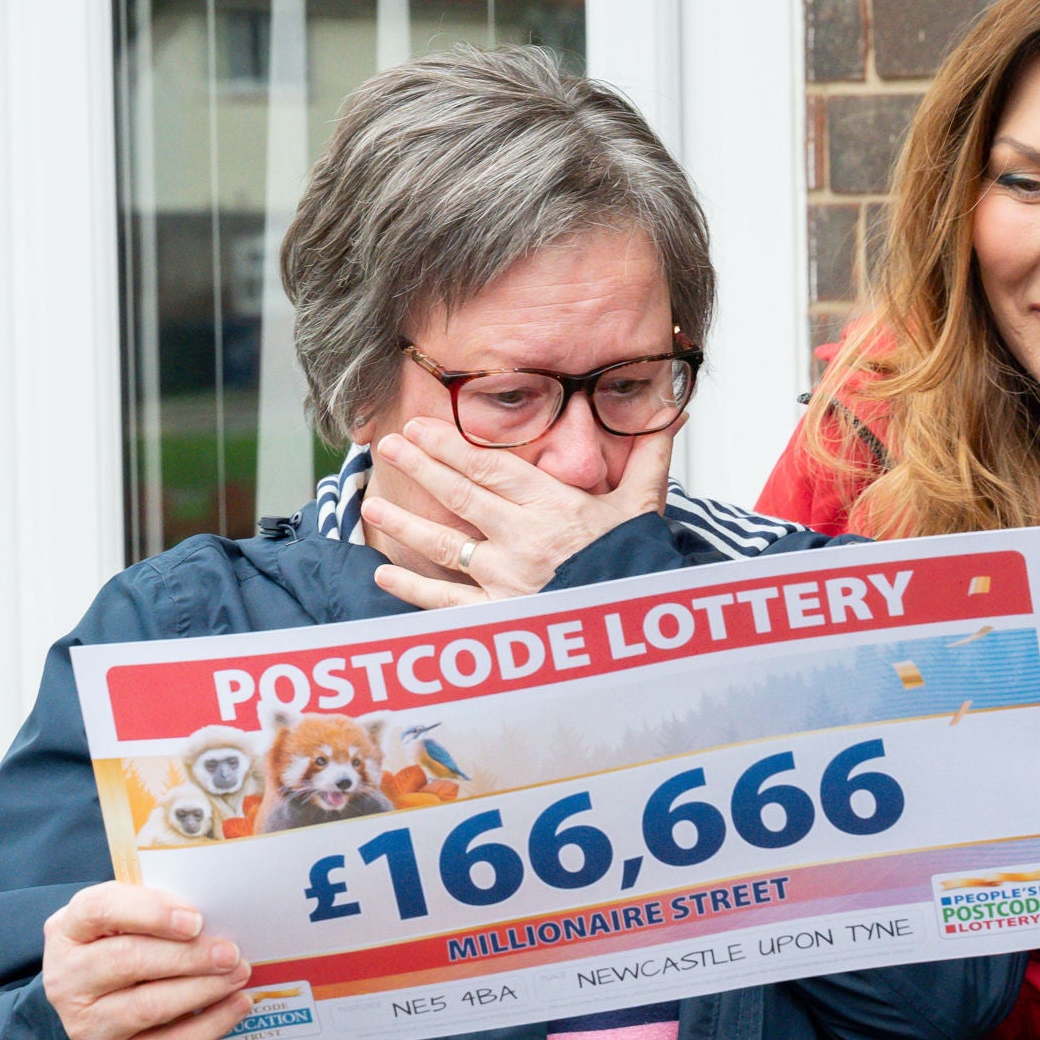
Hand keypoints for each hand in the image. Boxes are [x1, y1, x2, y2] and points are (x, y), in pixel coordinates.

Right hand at [41, 882, 252, 1039]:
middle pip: (128, 960)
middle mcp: (66, 978)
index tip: (195, 920)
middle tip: (230, 953)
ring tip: (238, 975)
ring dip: (202, 990)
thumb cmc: (123, 948)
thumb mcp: (127, 920)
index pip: (99, 910)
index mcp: (68, 930)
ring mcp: (83, 1024)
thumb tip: (211, 923)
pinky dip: (209, 1026)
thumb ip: (157, 913)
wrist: (100, 1006)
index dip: (150, 912)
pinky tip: (236, 1006)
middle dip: (188, 956)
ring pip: (149, 1006)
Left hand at [361, 417, 674, 607]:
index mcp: (553, 507)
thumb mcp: (645, 506)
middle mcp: (521, 539)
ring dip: (405, 523)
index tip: (420, 429)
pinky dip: (413, 590)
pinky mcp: (498, 616)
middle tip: (390, 445)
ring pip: (444, 545)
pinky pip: (446, 601)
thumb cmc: (637, 565)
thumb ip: (647, 457)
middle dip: (421, 467)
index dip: (450, 446)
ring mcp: (506, 579)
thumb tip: (666, 414)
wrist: (639, 625)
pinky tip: (385, 577)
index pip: (490, 468)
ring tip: (373, 504)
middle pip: (460, 495)